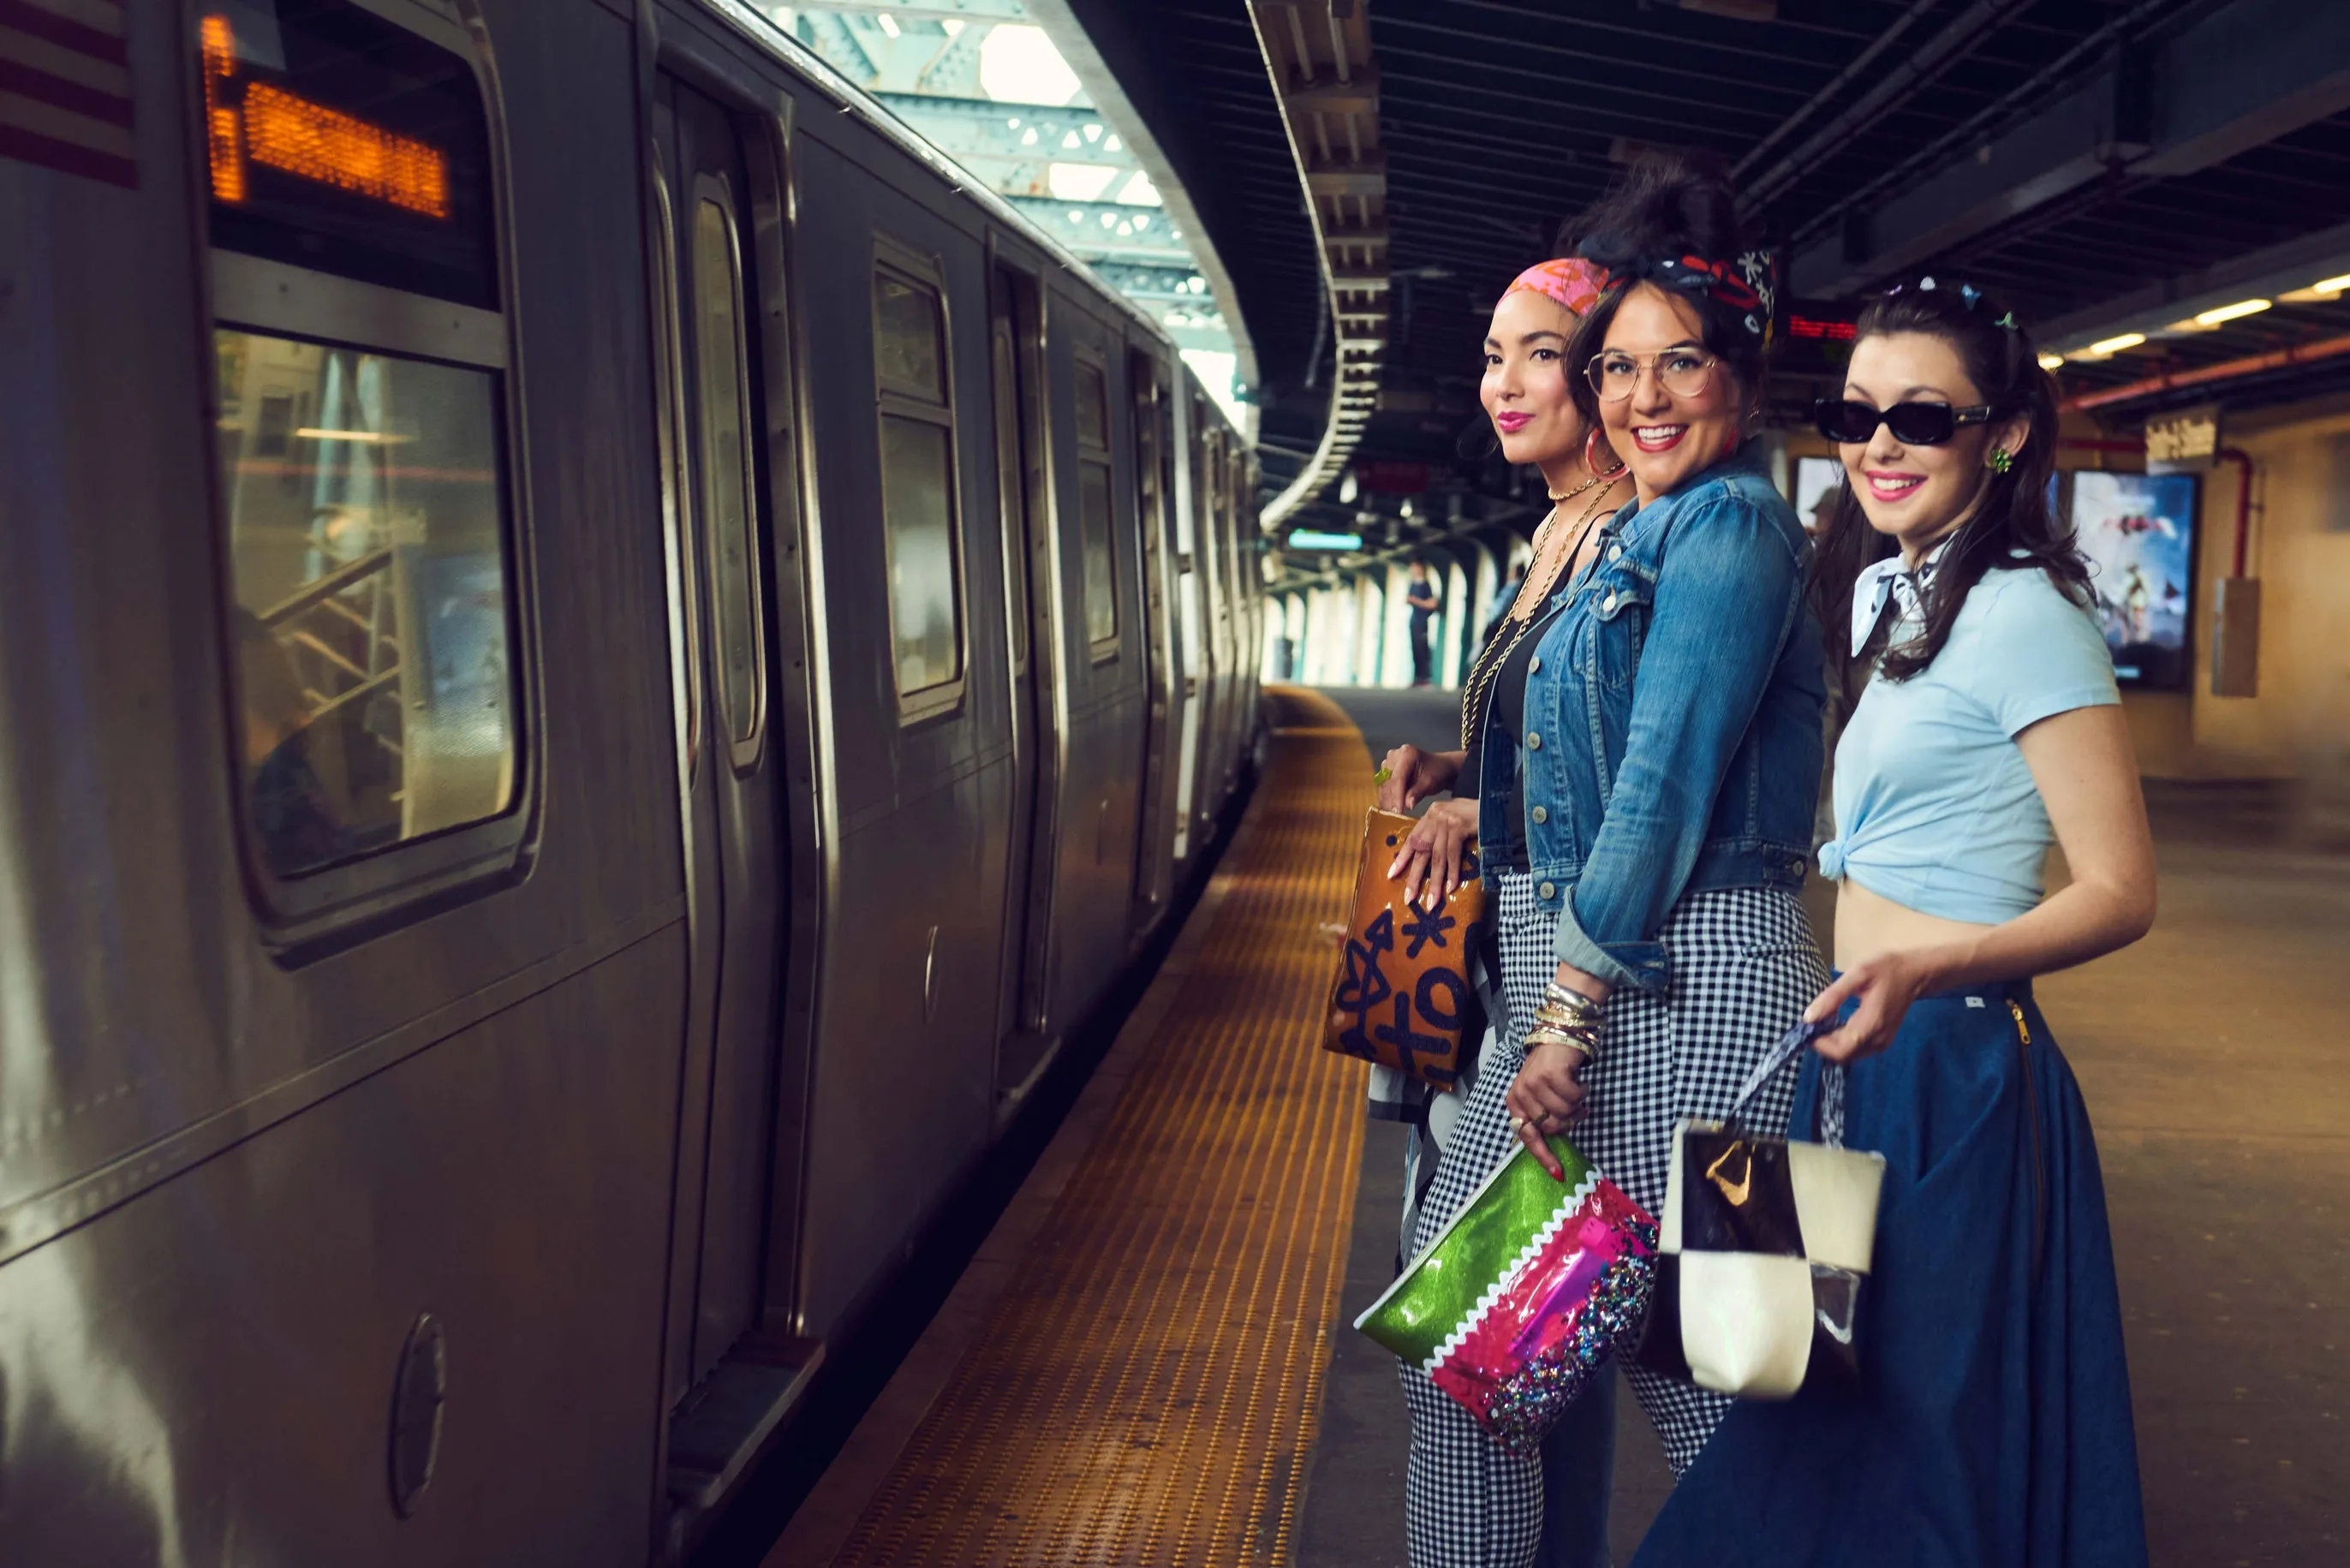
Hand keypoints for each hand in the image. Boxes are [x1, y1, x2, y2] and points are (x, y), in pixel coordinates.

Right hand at [1375, 744, 1458, 811]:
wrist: (1439, 767)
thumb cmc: (1437, 773)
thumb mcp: (1430, 783)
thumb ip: (1417, 793)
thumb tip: (1407, 805)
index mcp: (1407, 754)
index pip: (1398, 777)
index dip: (1397, 795)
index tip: (1398, 811)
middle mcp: (1395, 755)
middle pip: (1389, 781)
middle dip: (1391, 799)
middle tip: (1394, 815)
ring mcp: (1389, 762)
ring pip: (1384, 784)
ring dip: (1387, 799)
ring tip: (1392, 814)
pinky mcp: (1387, 770)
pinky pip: (1384, 786)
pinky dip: (1387, 797)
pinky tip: (1390, 808)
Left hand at [1387, 798, 1478, 909]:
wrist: (1498, 805)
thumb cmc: (1477, 816)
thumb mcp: (1453, 821)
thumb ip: (1440, 834)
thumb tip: (1429, 861)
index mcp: (1430, 815)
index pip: (1412, 839)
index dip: (1402, 858)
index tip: (1391, 875)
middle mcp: (1435, 816)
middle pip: (1422, 851)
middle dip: (1415, 877)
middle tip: (1409, 897)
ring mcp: (1447, 821)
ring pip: (1438, 857)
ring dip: (1435, 882)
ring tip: (1432, 901)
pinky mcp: (1460, 826)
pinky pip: (1453, 855)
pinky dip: (1452, 873)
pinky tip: (1451, 888)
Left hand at [1505, 1041, 1588, 1179]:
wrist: (1557, 1038)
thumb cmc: (1550, 1071)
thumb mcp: (1539, 1095)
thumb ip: (1542, 1117)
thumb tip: (1553, 1147)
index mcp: (1515, 1102)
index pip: (1528, 1136)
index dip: (1544, 1155)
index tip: (1558, 1173)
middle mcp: (1521, 1093)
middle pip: (1551, 1127)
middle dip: (1568, 1121)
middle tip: (1576, 1108)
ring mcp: (1534, 1083)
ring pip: (1565, 1113)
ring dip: (1577, 1104)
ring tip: (1575, 1091)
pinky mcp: (1551, 1074)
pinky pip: (1574, 1097)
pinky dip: (1582, 1091)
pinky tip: (1578, 1081)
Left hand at [1803, 948, 1944, 1063]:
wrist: (1916, 974)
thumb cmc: (1887, 969)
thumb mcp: (1858, 974)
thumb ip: (1833, 996)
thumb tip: (1808, 1017)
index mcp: (1871, 1025)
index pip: (1840, 1051)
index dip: (1819, 1045)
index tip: (1807, 1027)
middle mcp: (1878, 1040)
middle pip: (1842, 1056)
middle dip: (1822, 1043)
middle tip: (1813, 1021)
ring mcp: (1881, 1043)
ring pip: (1849, 1055)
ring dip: (1831, 1043)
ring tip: (1823, 1020)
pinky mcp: (1882, 1041)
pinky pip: (1856, 1049)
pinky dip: (1842, 1041)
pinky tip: (1837, 1023)